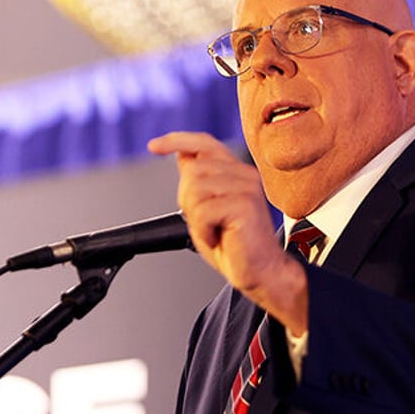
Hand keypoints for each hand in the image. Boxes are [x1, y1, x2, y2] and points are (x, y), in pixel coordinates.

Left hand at [148, 132, 307, 332]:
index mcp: (236, 173)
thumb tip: (183, 157)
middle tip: (204, 223)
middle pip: (193, 170)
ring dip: (195, 217)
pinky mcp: (245, 205)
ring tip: (213, 230)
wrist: (260, 272)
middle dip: (187, 200)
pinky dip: (203, 230)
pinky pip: (204, 211)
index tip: (155, 146)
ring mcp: (246, 188)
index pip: (205, 144)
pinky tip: (218, 237)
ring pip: (196, 189)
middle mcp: (244, 175)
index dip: (178, 141)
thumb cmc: (236, 247)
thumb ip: (198, 183)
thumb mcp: (206, 211)